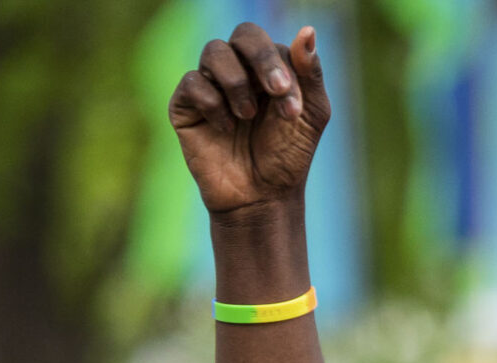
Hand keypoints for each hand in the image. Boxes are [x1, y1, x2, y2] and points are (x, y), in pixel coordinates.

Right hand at [168, 23, 329, 215]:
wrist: (261, 197)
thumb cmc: (287, 156)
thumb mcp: (311, 114)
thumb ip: (310, 72)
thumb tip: (307, 30)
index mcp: (269, 67)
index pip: (272, 44)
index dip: (283, 71)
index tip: (293, 111)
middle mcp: (239, 69)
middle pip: (243, 34)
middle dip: (261, 59)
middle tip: (275, 91)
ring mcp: (211, 84)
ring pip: (214, 51)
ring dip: (237, 83)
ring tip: (248, 116)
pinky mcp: (186, 104)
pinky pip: (192, 82)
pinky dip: (213, 104)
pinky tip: (226, 129)